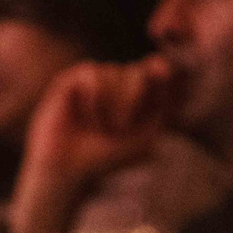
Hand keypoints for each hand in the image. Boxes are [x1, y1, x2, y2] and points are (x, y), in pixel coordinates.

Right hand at [7, 59, 174, 232]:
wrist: (69, 169)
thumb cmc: (107, 156)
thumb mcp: (146, 134)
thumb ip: (162, 103)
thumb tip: (162, 63)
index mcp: (139, 95)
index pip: (156, 71)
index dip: (160, 70)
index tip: (163, 71)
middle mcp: (117, 83)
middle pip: (137, 71)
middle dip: (131, 98)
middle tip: (119, 127)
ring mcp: (94, 80)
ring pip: (114, 72)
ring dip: (111, 104)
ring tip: (99, 127)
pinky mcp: (71, 80)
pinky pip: (93, 74)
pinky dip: (94, 99)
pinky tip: (85, 116)